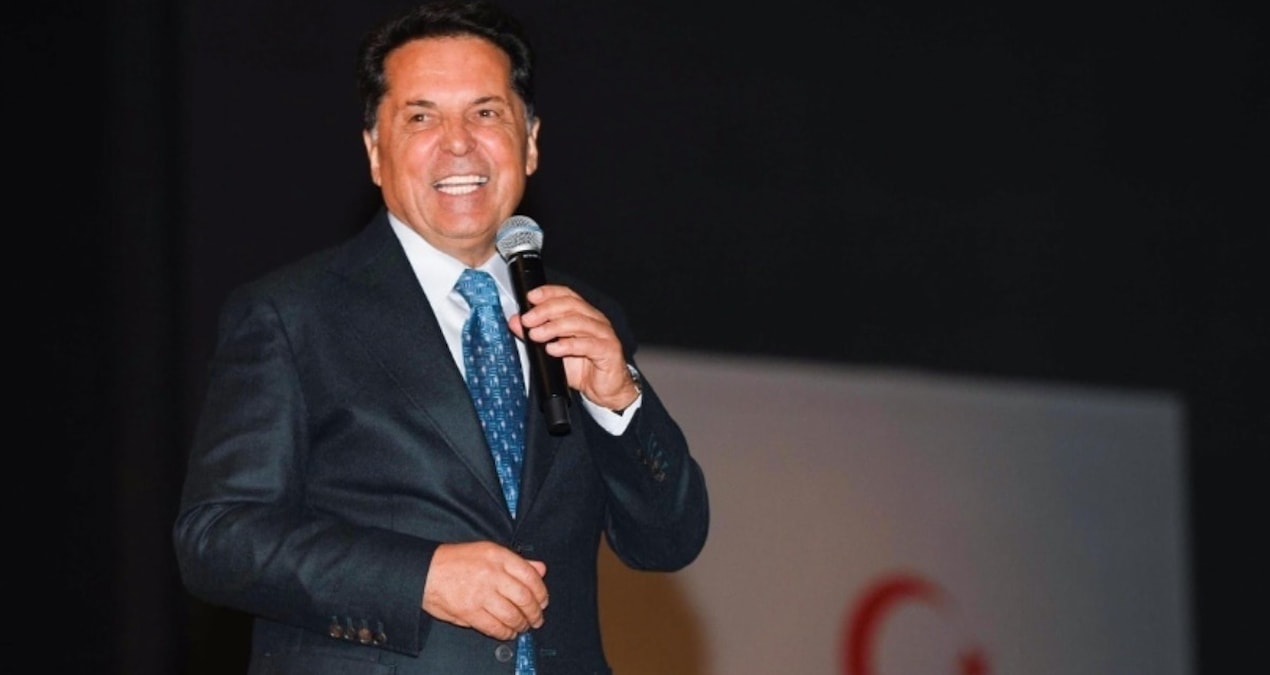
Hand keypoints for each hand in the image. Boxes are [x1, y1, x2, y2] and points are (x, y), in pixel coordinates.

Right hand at [422, 541, 548, 639]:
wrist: (426, 571)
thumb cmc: (456, 561)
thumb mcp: (488, 551)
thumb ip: (518, 561)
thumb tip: (541, 569)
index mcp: (498, 556)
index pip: (531, 576)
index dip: (541, 592)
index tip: (543, 601)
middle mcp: (492, 574)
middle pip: (524, 598)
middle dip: (535, 612)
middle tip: (537, 618)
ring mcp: (481, 594)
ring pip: (512, 615)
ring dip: (521, 624)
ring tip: (523, 626)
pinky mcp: (469, 612)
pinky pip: (494, 627)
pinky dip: (505, 633)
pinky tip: (508, 632)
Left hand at [509, 284, 639, 410]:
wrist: (606, 390)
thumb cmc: (584, 368)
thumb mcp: (554, 350)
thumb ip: (536, 334)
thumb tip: (516, 322)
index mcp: (584, 315)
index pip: (566, 295)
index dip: (548, 293)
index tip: (530, 297)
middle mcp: (595, 320)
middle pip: (570, 305)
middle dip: (545, 310)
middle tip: (528, 320)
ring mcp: (604, 334)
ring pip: (578, 322)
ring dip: (553, 327)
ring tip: (536, 335)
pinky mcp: (608, 350)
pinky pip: (587, 344)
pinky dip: (568, 345)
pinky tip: (553, 349)